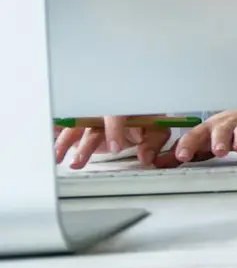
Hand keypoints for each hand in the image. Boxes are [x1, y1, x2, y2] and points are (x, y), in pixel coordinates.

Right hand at [53, 116, 172, 169]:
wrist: (137, 116)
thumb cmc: (146, 119)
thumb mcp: (156, 129)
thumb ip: (153, 142)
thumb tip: (145, 157)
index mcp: (124, 106)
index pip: (117, 115)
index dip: (115, 130)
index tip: (115, 148)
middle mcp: (105, 111)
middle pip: (90, 123)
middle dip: (85, 144)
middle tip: (79, 161)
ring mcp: (92, 118)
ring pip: (75, 128)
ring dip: (64, 143)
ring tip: (58, 158)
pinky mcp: (82, 127)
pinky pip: (66, 130)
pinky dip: (56, 135)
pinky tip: (50, 145)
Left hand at [158, 109, 236, 167]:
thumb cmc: (223, 132)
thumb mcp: (203, 141)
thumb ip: (184, 152)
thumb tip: (155, 163)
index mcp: (208, 130)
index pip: (195, 136)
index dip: (189, 145)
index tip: (182, 155)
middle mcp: (226, 126)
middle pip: (221, 132)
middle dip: (219, 141)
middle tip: (218, 150)